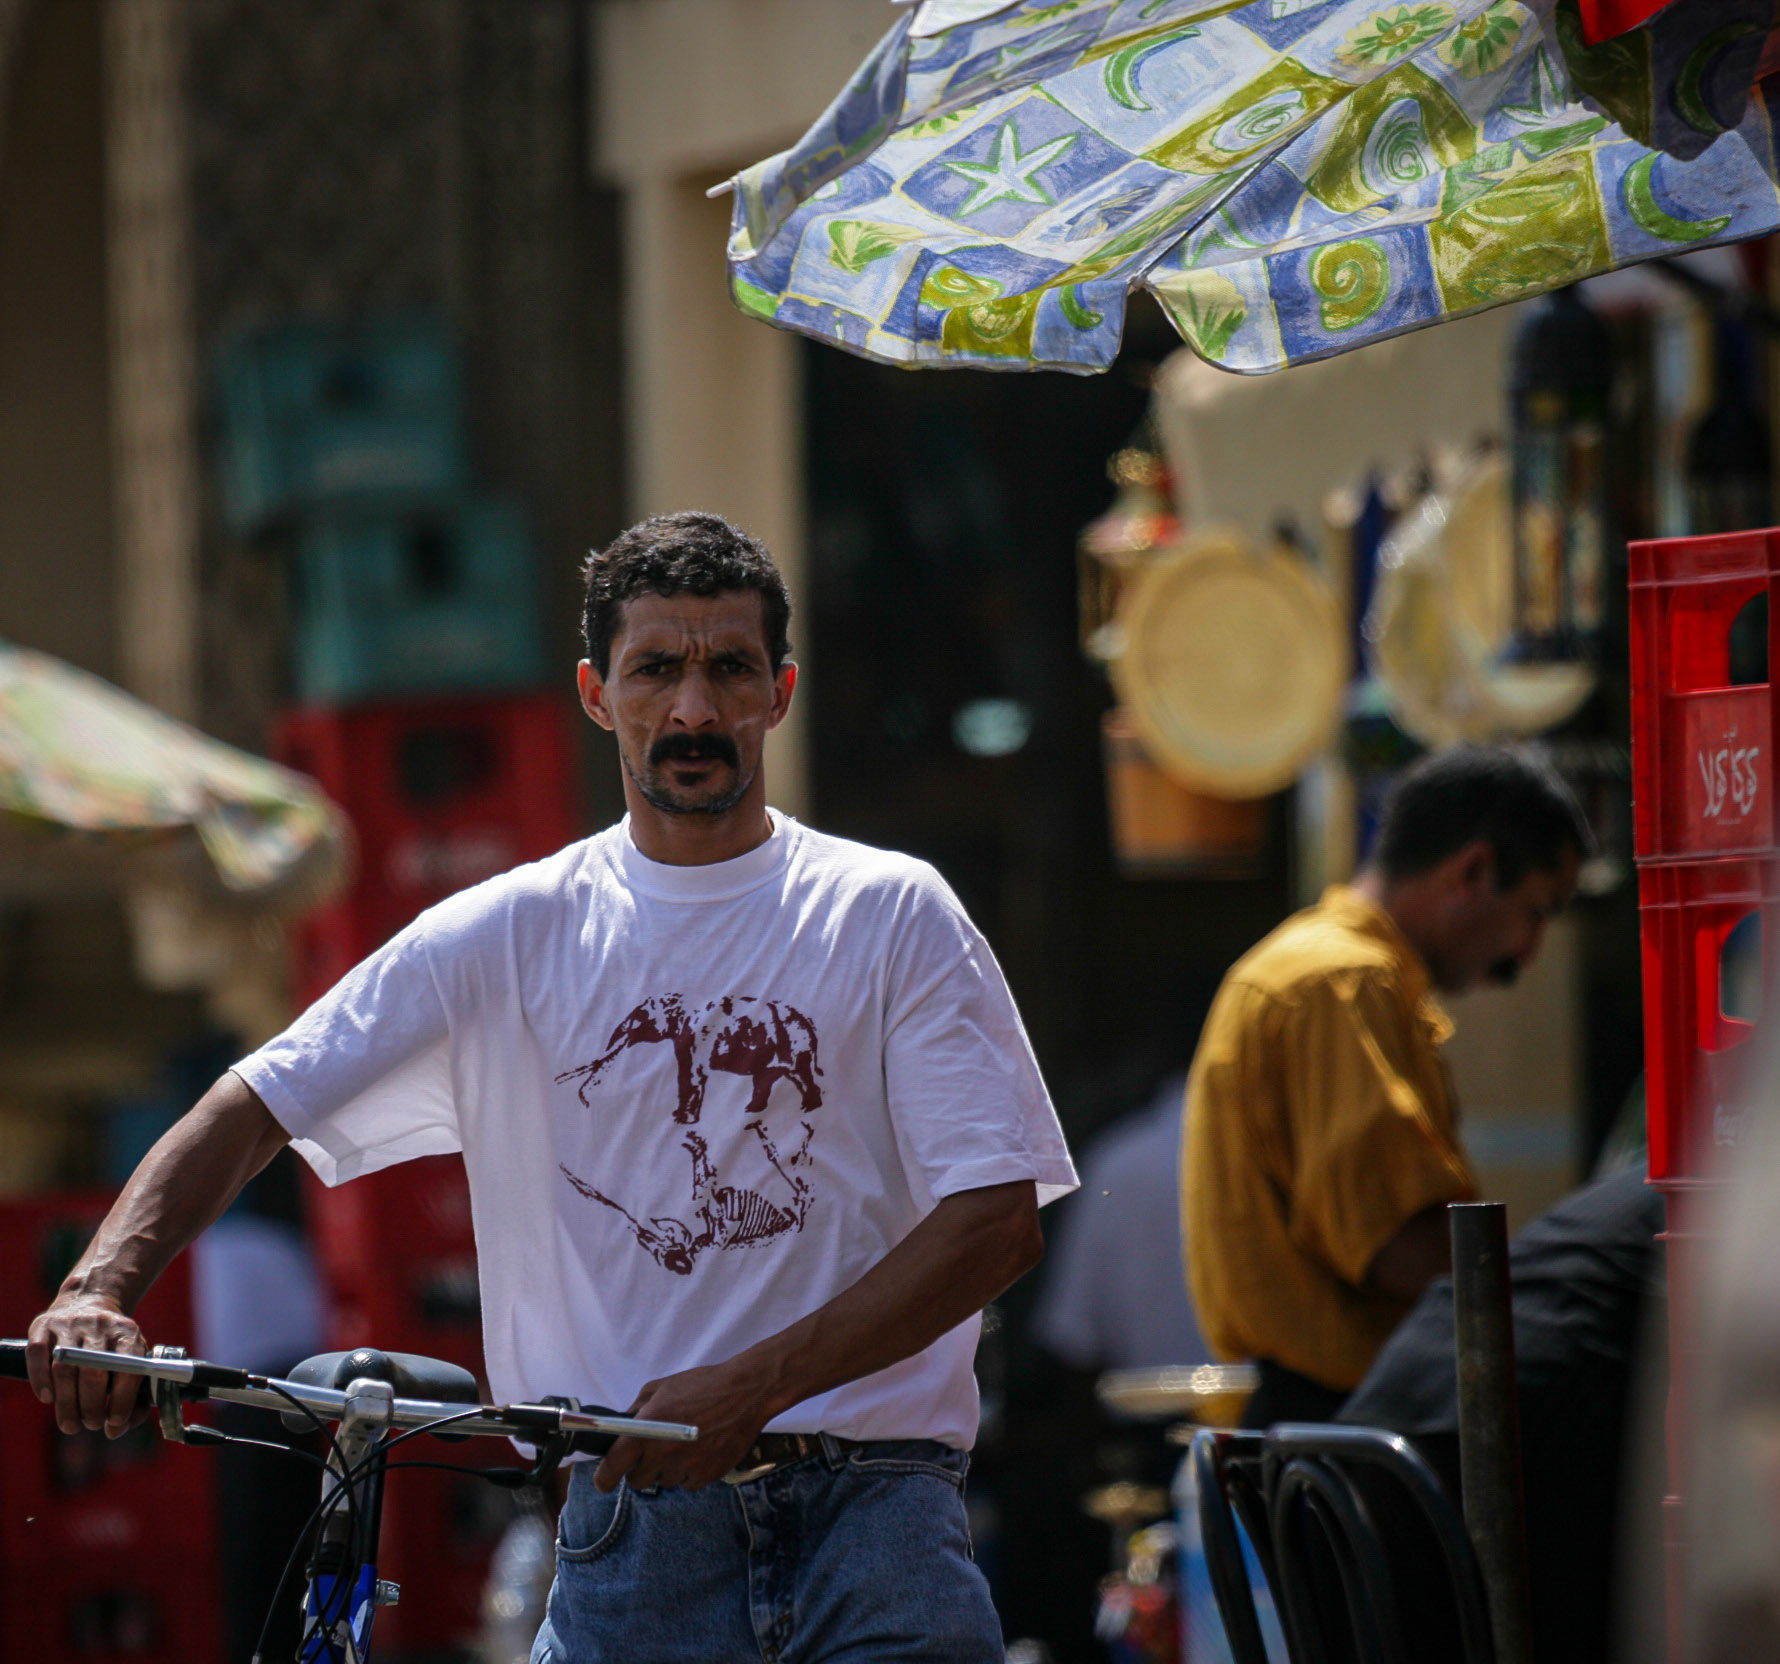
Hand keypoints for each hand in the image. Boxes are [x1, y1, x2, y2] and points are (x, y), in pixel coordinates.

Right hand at [26, 1295, 150, 1438]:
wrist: (89, 1303)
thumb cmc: (113, 1345)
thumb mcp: (132, 1360)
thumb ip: (133, 1397)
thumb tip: (118, 1430)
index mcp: (129, 1334)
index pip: (129, 1369)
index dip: (122, 1400)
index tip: (114, 1422)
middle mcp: (101, 1326)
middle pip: (93, 1372)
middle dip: (92, 1407)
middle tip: (90, 1425)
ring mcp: (71, 1324)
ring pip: (65, 1367)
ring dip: (66, 1403)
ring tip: (71, 1424)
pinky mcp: (44, 1325)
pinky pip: (38, 1354)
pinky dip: (40, 1380)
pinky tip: (47, 1398)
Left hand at [594, 1357, 779, 1492]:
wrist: (745, 1392)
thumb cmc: (702, 1385)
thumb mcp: (661, 1386)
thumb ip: (638, 1407)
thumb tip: (626, 1424)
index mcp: (644, 1432)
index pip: (613, 1467)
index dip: (604, 1479)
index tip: (603, 1482)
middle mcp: (661, 1455)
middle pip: (637, 1481)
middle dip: (640, 1469)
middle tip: (651, 1453)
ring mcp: (685, 1468)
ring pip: (664, 1482)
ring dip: (667, 1470)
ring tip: (682, 1446)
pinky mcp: (706, 1476)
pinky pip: (688, 1483)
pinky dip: (689, 1472)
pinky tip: (699, 1451)